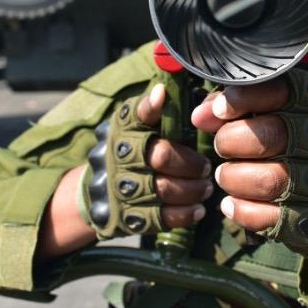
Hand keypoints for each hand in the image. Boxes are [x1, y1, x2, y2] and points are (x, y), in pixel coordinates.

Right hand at [85, 83, 212, 239]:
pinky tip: (198, 209)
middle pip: (161, 156)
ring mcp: (124, 187)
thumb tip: (164, 90)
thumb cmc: (131, 149)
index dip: (151, 106)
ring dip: (192, 189)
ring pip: (164, 189)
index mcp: (126, 129)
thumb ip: (154, 110)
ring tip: (206, 187)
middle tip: (206, 168)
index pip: (138, 113)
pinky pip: (160, 217)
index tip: (164, 97)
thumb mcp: (136, 125)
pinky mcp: (130, 215)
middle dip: (190, 163)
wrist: (101, 190)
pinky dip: (184, 214)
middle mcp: (121, 156)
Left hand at [192, 69, 307, 259]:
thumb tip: (200, 117)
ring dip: (235, 178)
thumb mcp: (272, 113)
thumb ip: (236, 107)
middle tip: (221, 146)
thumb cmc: (294, 143)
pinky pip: (273, 218)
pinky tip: (232, 204)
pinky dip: (243, 210)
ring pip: (271, 180)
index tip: (218, 110)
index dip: (244, 98)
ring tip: (225, 176)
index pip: (282, 90)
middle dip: (232, 141)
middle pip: (273, 135)